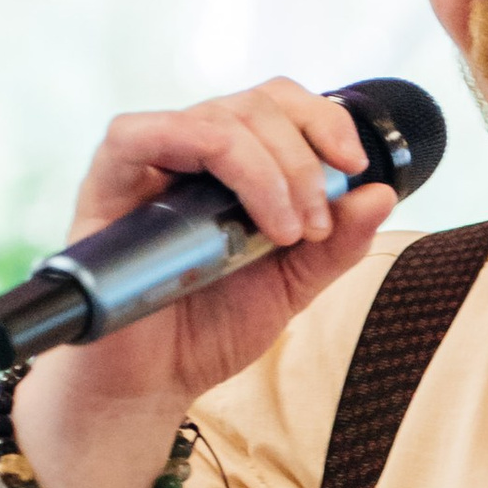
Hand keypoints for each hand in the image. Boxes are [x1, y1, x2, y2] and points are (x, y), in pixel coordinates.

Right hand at [12, 80, 396, 487]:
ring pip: (213, 118)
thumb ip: (337, 242)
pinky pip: (138, 135)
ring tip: (285, 233)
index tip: (353, 164)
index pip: (278, 103)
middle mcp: (190, 153)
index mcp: (234, 165)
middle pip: (254, 105)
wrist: (153, 383)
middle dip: (303, 159)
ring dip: (267, 168)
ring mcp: (146, 164)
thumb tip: (382, 192)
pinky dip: (202, 156)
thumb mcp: (294, 284)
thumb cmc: (211, 328)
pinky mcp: (104, 184)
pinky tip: (233, 218)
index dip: (322, 118)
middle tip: (314, 225)